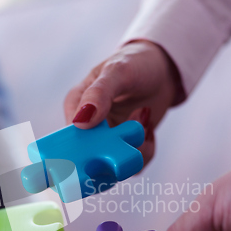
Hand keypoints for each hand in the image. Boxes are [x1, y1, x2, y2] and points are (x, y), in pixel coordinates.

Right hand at [64, 40, 182, 165]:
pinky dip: (146, 152)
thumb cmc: (135, 63)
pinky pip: (134, 165)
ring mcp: (107, 142)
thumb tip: (80, 123)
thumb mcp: (117, 72)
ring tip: (144, 122)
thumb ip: (98, 94)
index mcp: (75, 108)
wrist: (163, 70)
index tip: (101, 151)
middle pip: (89, 161)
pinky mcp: (125, 149)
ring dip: (134, 151)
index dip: (80, 152)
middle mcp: (88, 129)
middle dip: (113, 157)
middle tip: (133, 134)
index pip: (67, 139)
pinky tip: (149, 129)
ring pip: (113, 168)